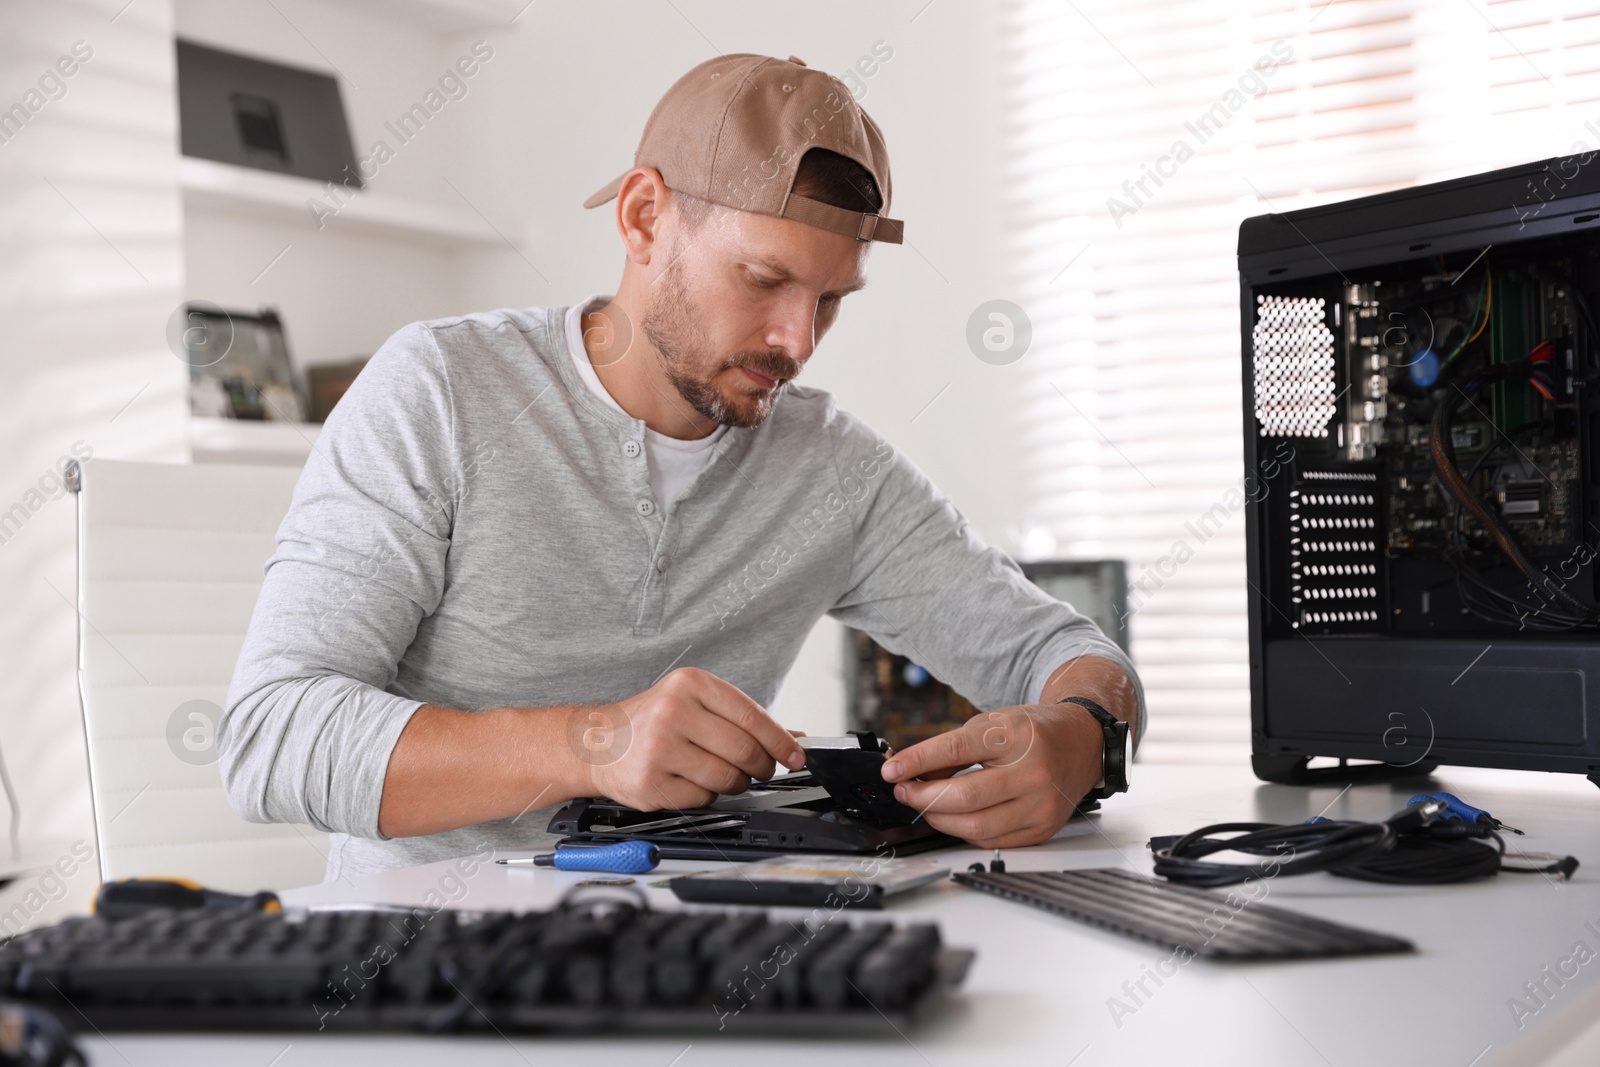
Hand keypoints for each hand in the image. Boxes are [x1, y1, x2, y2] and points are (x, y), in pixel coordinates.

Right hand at [574, 667, 806, 811]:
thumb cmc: (649, 721)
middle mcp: (673, 712)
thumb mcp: (693, 701)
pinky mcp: (651, 783)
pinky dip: (707, 795)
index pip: (752, 715)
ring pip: (727, 778)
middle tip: (761, 770)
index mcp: (689, 684)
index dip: (781, 741)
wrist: (594, 743)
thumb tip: (793, 737)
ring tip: (722, 774)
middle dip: (762, 767)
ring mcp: (659, 748)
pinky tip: (692, 781)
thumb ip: (741, 717)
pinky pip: (703, 798)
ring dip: (736, 783)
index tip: (796, 755)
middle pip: (744, 750)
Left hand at [880, 704, 1104, 847]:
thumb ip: (951, 748)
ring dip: (939, 819)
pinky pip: (991, 840)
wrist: (1082, 744)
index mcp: (1017, 737)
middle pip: (965, 797)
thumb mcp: (993, 724)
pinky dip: (963, 831)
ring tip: (924, 804)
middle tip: (904, 791)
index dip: (918, 761)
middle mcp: (1033, 773)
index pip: (957, 749)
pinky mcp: (1042, 829)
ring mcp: (1040, 806)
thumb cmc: (1034, 732)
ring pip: (976, 827)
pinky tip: (952, 818)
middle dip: (923, 797)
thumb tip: (908, 769)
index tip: (892, 770)